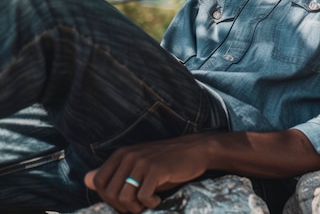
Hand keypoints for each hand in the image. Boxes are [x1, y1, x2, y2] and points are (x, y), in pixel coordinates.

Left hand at [84, 134, 210, 213]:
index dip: (110, 199)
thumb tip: (86, 180)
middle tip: (139, 204)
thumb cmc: (164, 162)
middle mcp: (128, 155)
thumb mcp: (136, 165)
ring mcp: (141, 161)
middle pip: (111, 194)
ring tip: (148, 201)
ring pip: (124, 198)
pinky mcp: (155, 169)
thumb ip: (112, 174)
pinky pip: (143, 197)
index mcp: (120, 154)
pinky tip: (158, 198)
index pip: (100, 184)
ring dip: (136, 207)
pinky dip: (151, 203)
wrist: (192, 151)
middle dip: (123, 207)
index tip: (126, 201)